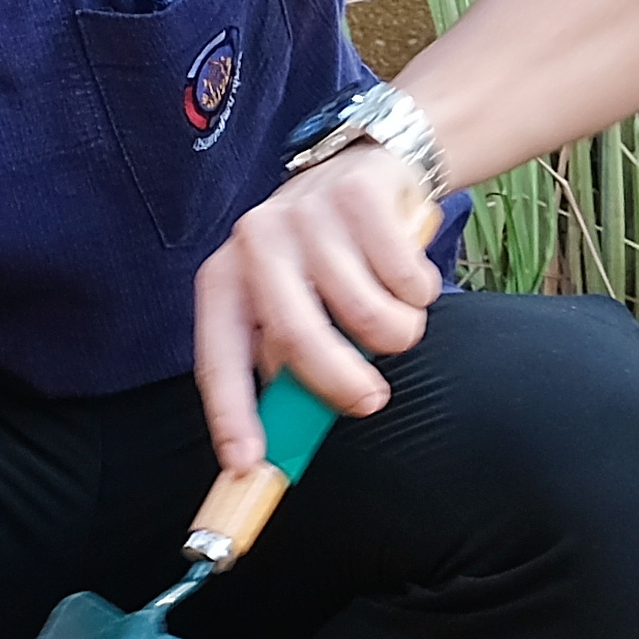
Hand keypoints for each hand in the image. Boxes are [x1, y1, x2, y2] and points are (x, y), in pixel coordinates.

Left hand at [187, 144, 439, 467]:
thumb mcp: (292, 306)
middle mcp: (255, 243)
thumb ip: (289, 364)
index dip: (231, 415)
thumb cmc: (324, 262)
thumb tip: (289, 442)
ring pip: (364, 314)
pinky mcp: (359, 198)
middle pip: (297, 336)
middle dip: (339, 383)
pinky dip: (419, 294)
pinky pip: (405, 279)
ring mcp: (307, 215)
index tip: (248, 465)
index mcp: (225, 280)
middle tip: (369, 401)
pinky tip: (407, 276)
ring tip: (395, 319)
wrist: (368, 173)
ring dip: (396, 333)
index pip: (218, 358)